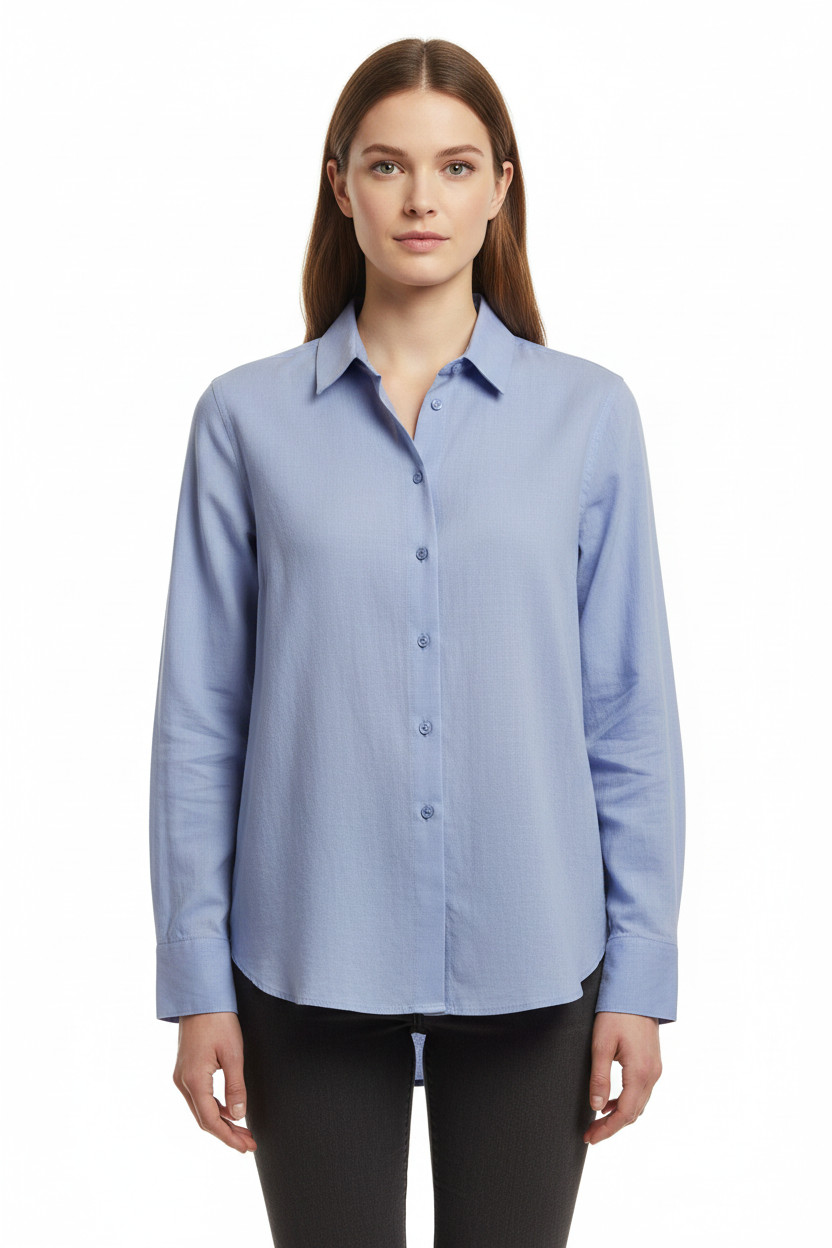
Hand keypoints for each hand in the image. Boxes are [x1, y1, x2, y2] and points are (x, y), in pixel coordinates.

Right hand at [173, 1012, 256, 1153]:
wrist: (200, 996)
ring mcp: (181, 1075)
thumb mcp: (233, 1054)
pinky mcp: (185, 1069)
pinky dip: (214, 1108)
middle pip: (204, 1119)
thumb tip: (239, 1116)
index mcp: (194, 1080)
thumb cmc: (218, 1020)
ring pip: (200, 1109)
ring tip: (243, 1131)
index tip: (246, 1147)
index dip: (229, 1137)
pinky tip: (230, 1110)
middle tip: (248, 1144)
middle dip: (227, 1134)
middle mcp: (182, 1082)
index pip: (211, 1121)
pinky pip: (198, 1097)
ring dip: (221, 1122)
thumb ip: (236, 1087)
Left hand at [584, 1012, 661, 1145]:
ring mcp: (655, 1069)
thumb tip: (596, 1107)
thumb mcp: (601, 1044)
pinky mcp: (653, 1062)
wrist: (637, 991)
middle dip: (612, 1126)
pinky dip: (627, 1101)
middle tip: (590, 1134)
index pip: (625, 1114)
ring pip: (639, 1104)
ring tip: (597, 1120)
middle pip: (634, 1113)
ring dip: (620, 1115)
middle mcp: (652, 1074)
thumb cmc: (616, 1014)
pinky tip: (610, 1100)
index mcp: (640, 1072)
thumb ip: (600, 1077)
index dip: (607, 1129)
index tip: (590, 1137)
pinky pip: (641, 1091)